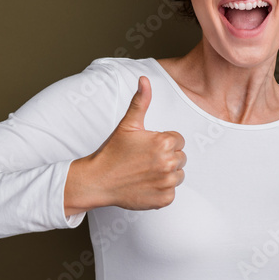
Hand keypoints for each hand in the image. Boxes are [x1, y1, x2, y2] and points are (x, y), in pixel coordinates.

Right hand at [65, 76, 185, 213]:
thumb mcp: (128, 125)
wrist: (98, 180)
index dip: (163, 143)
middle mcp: (169, 163)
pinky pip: (172, 192)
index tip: (147, 148)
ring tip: (145, 172)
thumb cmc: (113, 152)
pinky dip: (161, 191)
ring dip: (166, 174)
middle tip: (144, 160)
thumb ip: (141, 102)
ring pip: (178, 175)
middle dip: (166, 158)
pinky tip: (145, 185)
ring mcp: (167, 183)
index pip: (178, 141)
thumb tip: (144, 80)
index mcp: (164, 143)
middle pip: (180, 158)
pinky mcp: (164, 199)